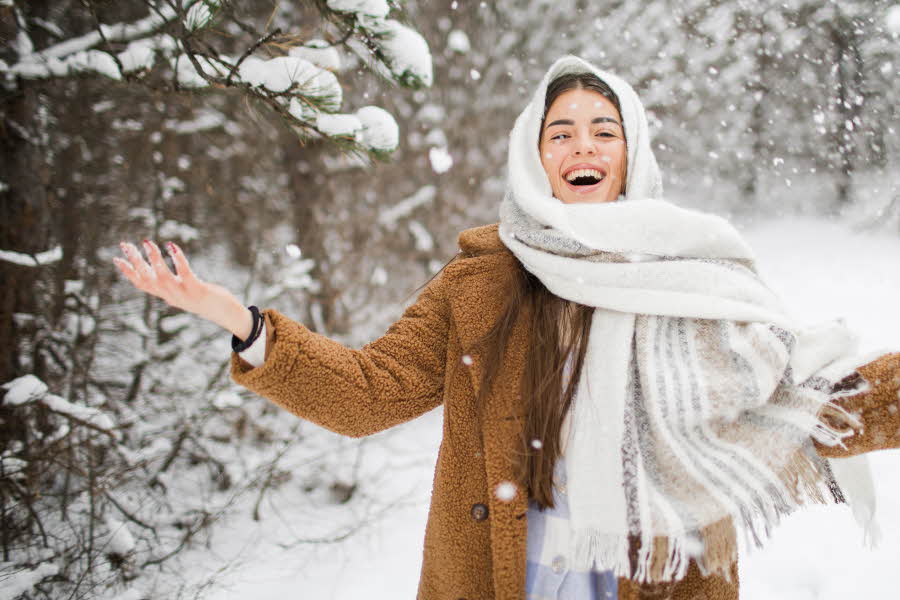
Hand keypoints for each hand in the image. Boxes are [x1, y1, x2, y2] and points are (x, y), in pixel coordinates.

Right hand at [113, 240, 252, 339]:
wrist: (227, 315)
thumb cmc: (207, 300)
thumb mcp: (184, 293)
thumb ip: (172, 285)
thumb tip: (160, 273)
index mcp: (167, 295)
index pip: (142, 284)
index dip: (128, 272)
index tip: (116, 258)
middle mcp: (171, 296)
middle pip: (147, 279)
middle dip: (135, 261)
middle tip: (125, 244)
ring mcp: (184, 294)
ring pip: (162, 277)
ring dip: (153, 259)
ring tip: (146, 242)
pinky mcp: (197, 290)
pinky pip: (184, 273)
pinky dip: (177, 259)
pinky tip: (172, 245)